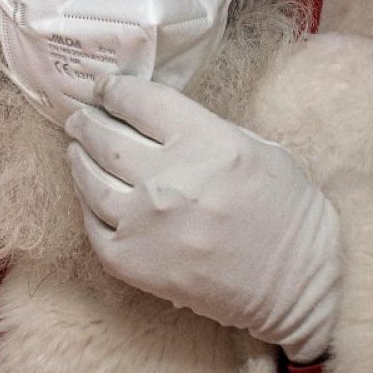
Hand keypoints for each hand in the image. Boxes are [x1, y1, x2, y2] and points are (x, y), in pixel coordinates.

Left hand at [65, 75, 340, 362]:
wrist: (297, 283)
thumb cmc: (287, 211)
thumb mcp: (258, 147)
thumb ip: (204, 128)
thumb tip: (154, 115)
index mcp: (206, 142)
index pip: (138, 100)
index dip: (114, 90)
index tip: (106, 88)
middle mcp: (169, 179)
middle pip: (105, 137)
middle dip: (88, 121)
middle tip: (81, 117)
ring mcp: (146, 223)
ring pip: (89, 180)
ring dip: (78, 159)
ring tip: (76, 150)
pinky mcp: (133, 262)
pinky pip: (93, 225)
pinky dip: (87, 205)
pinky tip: (90, 194)